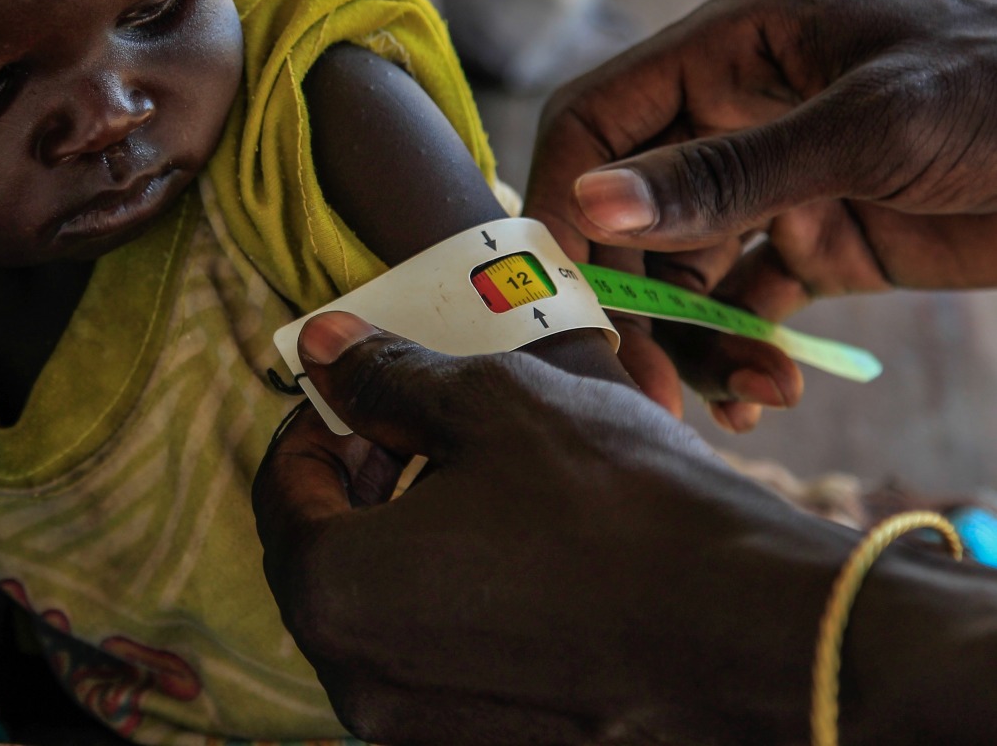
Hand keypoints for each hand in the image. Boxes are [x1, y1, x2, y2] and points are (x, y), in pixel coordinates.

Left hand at [254, 312, 996, 744]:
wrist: (766, 637)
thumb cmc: (622, 508)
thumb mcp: (494, 404)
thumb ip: (387, 376)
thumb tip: (320, 345)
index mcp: (337, 590)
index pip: (284, 490)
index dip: (319, 425)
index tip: (364, 393)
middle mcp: (360, 684)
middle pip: (321, 560)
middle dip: (357, 485)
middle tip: (416, 432)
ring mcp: (422, 736)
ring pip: (378, 619)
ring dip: (402, 546)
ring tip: (476, 491)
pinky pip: (435, 668)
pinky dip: (450, 608)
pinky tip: (517, 563)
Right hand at [524, 0, 996, 430]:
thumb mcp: (867, 130)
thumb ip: (727, 173)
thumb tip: (589, 207)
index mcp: (728, 50)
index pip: (595, 119)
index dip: (564, 198)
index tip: (562, 287)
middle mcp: (733, 113)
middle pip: (630, 211)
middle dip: (631, 296)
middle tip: (644, 381)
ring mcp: (773, 183)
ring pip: (683, 270)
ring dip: (697, 339)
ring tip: (750, 397)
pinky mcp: (817, 243)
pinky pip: (745, 306)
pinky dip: (742, 354)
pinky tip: (764, 398)